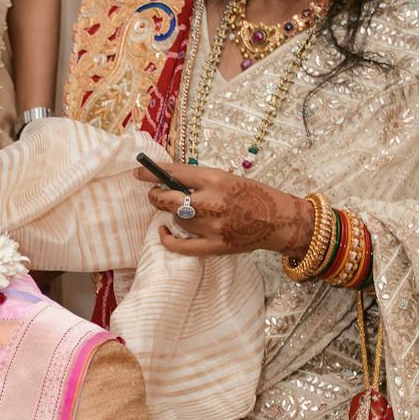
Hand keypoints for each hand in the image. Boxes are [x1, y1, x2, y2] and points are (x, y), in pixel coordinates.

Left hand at [136, 162, 313, 258]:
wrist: (279, 220)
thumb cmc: (254, 195)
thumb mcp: (228, 178)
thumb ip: (200, 181)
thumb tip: (169, 183)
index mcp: (215, 179)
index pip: (174, 174)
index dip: (152, 173)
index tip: (139, 173)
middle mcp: (211, 202)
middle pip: (167, 199)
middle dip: (155, 195)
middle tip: (154, 193)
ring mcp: (212, 226)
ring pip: (176, 219)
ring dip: (174, 214)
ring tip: (184, 210)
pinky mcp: (215, 246)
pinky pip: (180, 246)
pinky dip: (167, 239)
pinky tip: (163, 232)